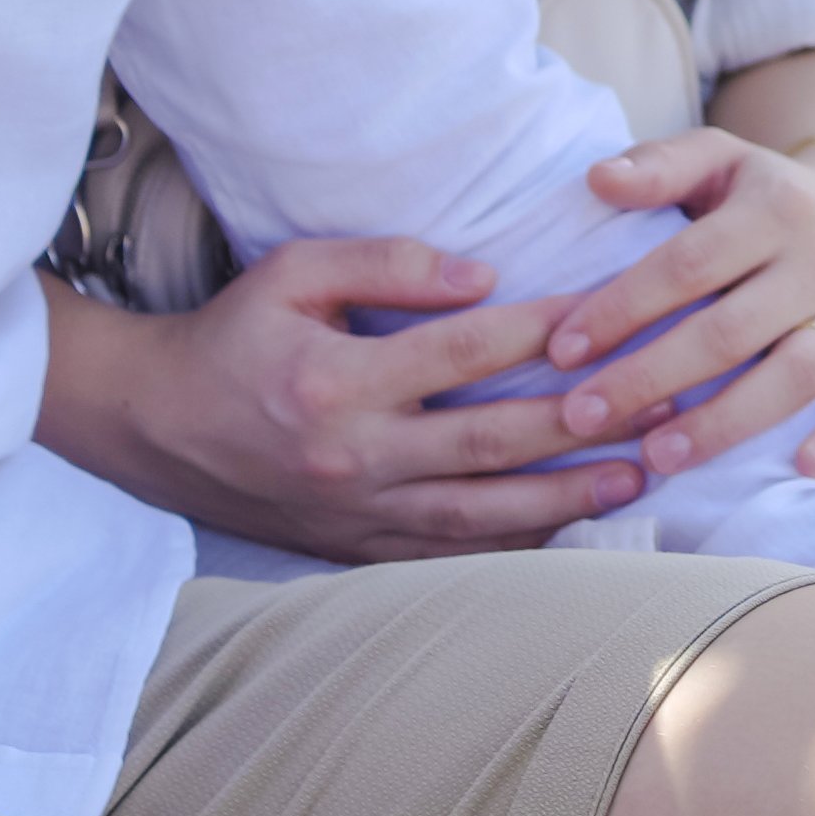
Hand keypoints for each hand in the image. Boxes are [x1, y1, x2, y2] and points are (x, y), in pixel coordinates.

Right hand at [38, 243, 645, 560]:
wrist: (154, 425)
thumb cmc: (233, 335)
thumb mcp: (291, 271)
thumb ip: (384, 261)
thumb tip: (482, 276)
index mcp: (336, 379)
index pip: (463, 352)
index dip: (544, 331)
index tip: (613, 313)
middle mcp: (353, 455)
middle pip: (490, 442)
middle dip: (582, 428)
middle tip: (659, 407)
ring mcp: (356, 513)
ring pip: (481, 514)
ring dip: (566, 498)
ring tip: (640, 476)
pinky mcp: (355, 547)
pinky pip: (448, 554)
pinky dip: (513, 545)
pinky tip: (573, 528)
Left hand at [525, 130, 814, 483]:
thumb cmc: (766, 196)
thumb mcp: (719, 158)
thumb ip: (658, 164)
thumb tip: (596, 179)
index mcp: (773, 210)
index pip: (688, 263)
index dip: (622, 308)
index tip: (562, 350)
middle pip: (729, 331)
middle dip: (649, 377)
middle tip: (581, 416)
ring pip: (795, 374)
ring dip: (725, 421)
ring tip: (658, 455)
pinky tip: (803, 469)